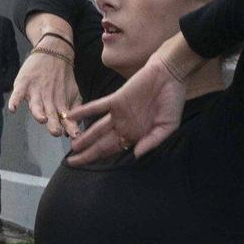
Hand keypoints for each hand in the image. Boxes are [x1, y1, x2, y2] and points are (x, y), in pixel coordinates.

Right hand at [8, 49, 80, 136]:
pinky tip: (13, 109)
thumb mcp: (74, 93)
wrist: (54, 50)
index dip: (69, 127)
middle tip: (56, 131)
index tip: (75, 135)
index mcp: (60, 103)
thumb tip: (74, 130)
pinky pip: (18, 93)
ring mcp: (35, 91)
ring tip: (41, 119)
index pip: (65, 118)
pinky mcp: (24, 83)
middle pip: (50, 114)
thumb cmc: (63, 77)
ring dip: (38, 113)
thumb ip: (74, 110)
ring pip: (36, 105)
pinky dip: (15, 101)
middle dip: (53, 123)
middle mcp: (48, 98)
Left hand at [65, 47, 189, 165]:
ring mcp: (118, 113)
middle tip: (71, 162)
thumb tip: (136, 155)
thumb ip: (152, 141)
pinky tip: (70, 116)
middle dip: (87, 154)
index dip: (100, 159)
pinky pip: (97, 107)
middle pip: (101, 144)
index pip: (113, 151)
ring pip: (97, 128)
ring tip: (71, 146)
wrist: (170, 75)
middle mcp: (124, 126)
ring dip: (84, 137)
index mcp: (135, 135)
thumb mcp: (168, 126)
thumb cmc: (172, 101)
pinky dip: (84, 112)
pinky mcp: (116, 99)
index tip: (87, 167)